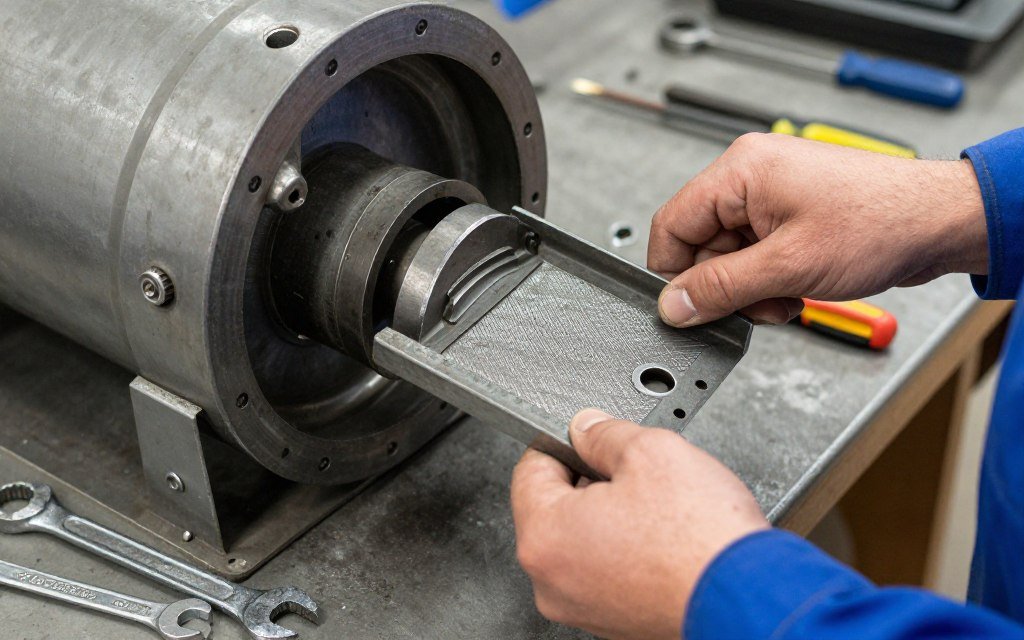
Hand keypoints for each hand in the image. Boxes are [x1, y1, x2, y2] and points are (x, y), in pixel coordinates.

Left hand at [511, 409, 767, 639]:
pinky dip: (629, 551)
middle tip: (635, 473)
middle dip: (591, 482)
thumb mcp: (651, 451)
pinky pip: (607, 570)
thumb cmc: (702, 541)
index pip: (530, 469)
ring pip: (584, 541)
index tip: (585, 437)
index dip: (562, 443)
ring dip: (612, 517)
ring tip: (658, 509)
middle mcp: (553, 581)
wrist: (749, 599)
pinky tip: (663, 540)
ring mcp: (582, 607)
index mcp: (545, 537)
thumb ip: (605, 433)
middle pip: (556, 508)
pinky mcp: (615, 622)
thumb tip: (586, 427)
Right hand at [649, 133, 987, 326]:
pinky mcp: (791, 213)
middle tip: (755, 306)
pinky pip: (757, 253)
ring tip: (786, 296)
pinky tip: (796, 288)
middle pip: (701, 244)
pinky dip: (770, 279)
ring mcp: (772, 194)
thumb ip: (721, 288)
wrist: (941, 222)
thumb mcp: (787, 267)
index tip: (686, 308)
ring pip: (730, 255)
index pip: (671, 225)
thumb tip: (675, 305)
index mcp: (740, 170)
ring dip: (751, 288)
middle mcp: (751, 175)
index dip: (674, 273)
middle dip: (725, 285)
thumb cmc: (883, 222)